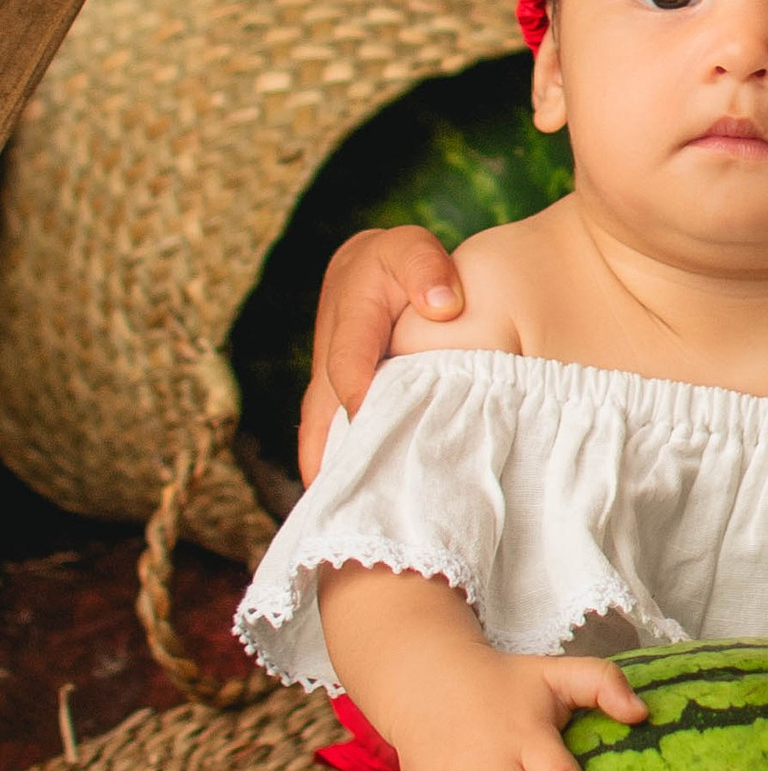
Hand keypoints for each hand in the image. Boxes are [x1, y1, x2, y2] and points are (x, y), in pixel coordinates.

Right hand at [300, 226, 464, 481]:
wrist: (374, 267)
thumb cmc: (404, 262)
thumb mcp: (414, 250)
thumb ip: (425, 270)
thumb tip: (443, 306)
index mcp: (347, 316)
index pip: (350, 366)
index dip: (362, 400)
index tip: (376, 430)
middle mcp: (328, 354)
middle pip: (325, 413)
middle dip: (335, 457)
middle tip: (354, 505)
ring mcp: (325, 379)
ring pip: (322, 430)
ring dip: (329, 469)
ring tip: (346, 520)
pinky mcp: (332, 395)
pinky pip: (329, 433)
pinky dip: (335, 464)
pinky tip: (350, 504)